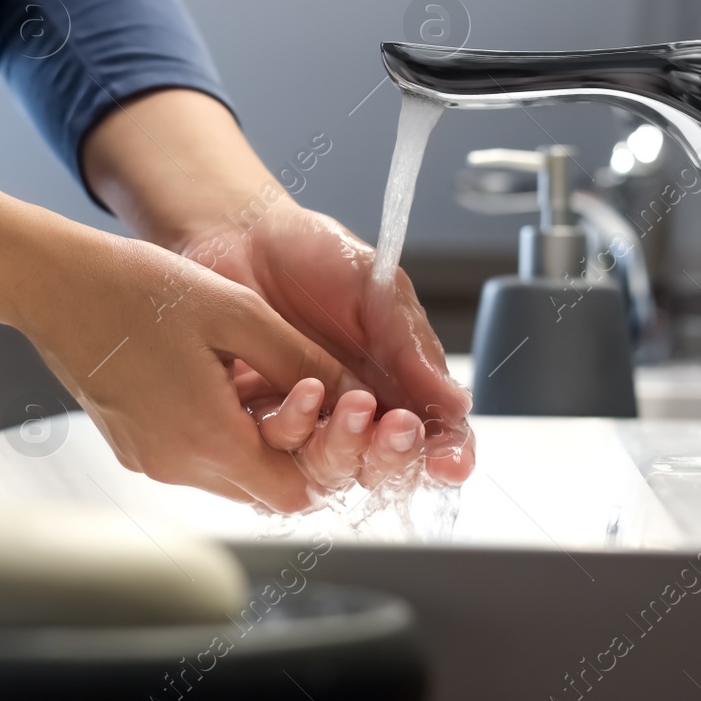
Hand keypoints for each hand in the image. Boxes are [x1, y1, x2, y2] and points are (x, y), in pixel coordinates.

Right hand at [0, 136, 348, 512]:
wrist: (55, 284)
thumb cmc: (139, 288)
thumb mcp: (237, 312)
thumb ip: (299, 359)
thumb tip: (352, 393)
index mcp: (206, 436)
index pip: (294, 492)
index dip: (324, 454)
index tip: (331, 403)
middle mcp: (175, 464)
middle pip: (264, 490)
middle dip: (295, 450)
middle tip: (305, 391)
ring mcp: (149, 460)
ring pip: (231, 475)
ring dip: (257, 440)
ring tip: (258, 379)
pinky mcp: (133, 447)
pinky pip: (195, 459)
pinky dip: (220, 434)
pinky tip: (219, 382)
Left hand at [182, 202, 474, 485]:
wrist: (243, 232)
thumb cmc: (314, 254)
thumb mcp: (377, 290)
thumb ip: (411, 348)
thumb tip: (457, 403)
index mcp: (396, 384)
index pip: (433, 437)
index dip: (447, 457)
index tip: (450, 462)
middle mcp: (353, 412)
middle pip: (384, 465)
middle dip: (394, 454)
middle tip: (397, 426)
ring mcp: (304, 419)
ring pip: (332, 467)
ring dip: (347, 445)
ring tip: (351, 403)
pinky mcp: (255, 419)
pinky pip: (274, 451)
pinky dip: (291, 429)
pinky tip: (301, 394)